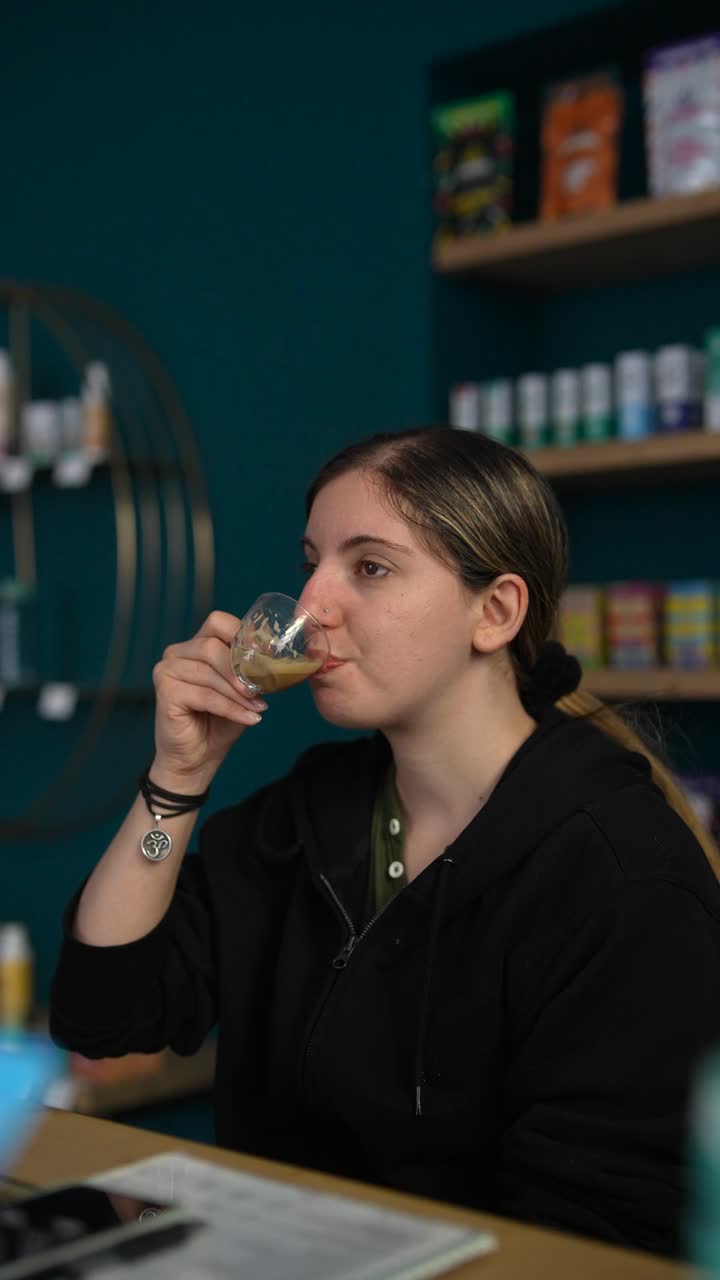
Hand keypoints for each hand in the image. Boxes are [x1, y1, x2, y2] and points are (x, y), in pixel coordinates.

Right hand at [151, 610, 266, 788]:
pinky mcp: (165, 692)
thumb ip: (251, 671)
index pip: (218, 622)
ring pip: (209, 673)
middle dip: (241, 669)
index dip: (242, 636)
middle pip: (212, 646)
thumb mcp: (242, 691)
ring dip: (238, 694)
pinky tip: (249, 719)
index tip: (265, 659)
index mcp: (195, 645)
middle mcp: (177, 653)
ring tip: (257, 709)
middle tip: (260, 691)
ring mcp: (166, 670)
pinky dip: (230, 708)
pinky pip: (204, 695)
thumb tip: (275, 660)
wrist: (196, 758)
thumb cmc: (219, 721)